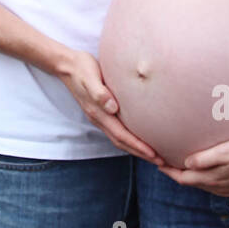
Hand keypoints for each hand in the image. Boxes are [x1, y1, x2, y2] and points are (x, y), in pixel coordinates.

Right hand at [55, 50, 162, 165]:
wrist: (67, 65)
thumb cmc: (81, 68)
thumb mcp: (89, 77)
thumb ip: (99, 93)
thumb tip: (112, 108)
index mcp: (97, 113)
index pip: (120, 135)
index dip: (137, 146)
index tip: (153, 154)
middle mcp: (98, 118)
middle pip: (121, 143)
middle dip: (140, 153)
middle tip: (161, 161)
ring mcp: (99, 117)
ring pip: (119, 139)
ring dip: (136, 149)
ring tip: (153, 154)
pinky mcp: (102, 112)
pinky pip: (117, 131)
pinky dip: (130, 139)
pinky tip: (138, 138)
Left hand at [157, 132, 228, 195]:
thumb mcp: (225, 152)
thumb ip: (205, 159)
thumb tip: (186, 163)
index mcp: (212, 179)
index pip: (183, 178)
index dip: (169, 171)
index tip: (158, 162)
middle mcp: (218, 187)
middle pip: (191, 182)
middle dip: (177, 174)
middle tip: (165, 162)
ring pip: (203, 185)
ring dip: (191, 177)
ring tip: (181, 166)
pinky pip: (215, 186)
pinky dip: (205, 179)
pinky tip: (206, 171)